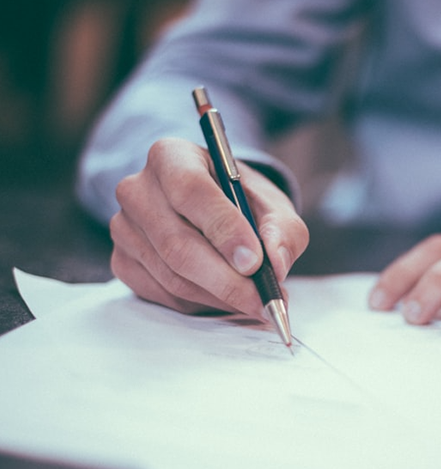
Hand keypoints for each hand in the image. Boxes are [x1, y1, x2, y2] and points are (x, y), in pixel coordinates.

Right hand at [110, 138, 308, 317]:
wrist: (211, 212)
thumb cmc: (241, 203)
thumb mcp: (272, 205)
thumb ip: (283, 230)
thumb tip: (276, 264)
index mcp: (171, 157)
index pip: (191, 191)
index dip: (224, 230)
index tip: (255, 262)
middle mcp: (137, 190)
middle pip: (178, 244)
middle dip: (227, 280)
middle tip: (263, 300)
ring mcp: (124, 229)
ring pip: (173, 277)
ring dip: (219, 297)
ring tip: (254, 301)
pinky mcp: (123, 262)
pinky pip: (163, 295)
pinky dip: (201, 304)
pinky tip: (224, 298)